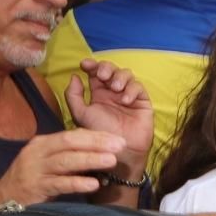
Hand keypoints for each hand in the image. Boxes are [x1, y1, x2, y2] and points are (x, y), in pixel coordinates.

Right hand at [0, 128, 126, 204]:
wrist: (3, 200)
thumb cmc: (32, 181)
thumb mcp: (49, 164)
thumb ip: (69, 156)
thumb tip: (98, 149)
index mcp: (43, 144)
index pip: (72, 135)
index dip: (96, 136)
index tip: (118, 139)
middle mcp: (38, 152)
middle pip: (69, 143)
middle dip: (96, 143)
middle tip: (120, 145)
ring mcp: (35, 170)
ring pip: (65, 161)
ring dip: (90, 160)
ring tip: (111, 160)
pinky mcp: (34, 188)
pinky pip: (58, 184)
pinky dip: (76, 183)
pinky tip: (93, 184)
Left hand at [66, 58, 153, 175]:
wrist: (120, 151)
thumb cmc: (99, 134)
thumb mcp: (80, 114)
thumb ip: (73, 95)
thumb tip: (75, 76)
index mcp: (98, 93)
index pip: (95, 72)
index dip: (91, 64)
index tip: (85, 65)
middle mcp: (113, 93)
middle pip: (111, 69)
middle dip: (106, 67)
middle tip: (103, 76)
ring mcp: (128, 96)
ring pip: (126, 74)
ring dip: (120, 77)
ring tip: (115, 88)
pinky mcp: (142, 102)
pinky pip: (138, 87)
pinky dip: (131, 89)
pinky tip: (125, 100)